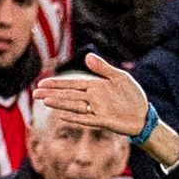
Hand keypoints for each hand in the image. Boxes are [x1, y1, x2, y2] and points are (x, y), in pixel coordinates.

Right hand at [33, 54, 178, 166]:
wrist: (144, 115)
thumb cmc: (132, 96)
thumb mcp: (120, 78)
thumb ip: (103, 68)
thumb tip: (87, 56)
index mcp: (95, 87)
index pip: (72, 84)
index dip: (57, 83)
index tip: (42, 82)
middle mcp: (93, 99)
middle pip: (68, 95)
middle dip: (52, 93)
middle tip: (35, 93)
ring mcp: (97, 111)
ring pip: (74, 106)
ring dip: (59, 103)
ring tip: (44, 100)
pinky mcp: (103, 122)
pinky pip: (86, 120)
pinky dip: (75, 118)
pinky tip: (62, 116)